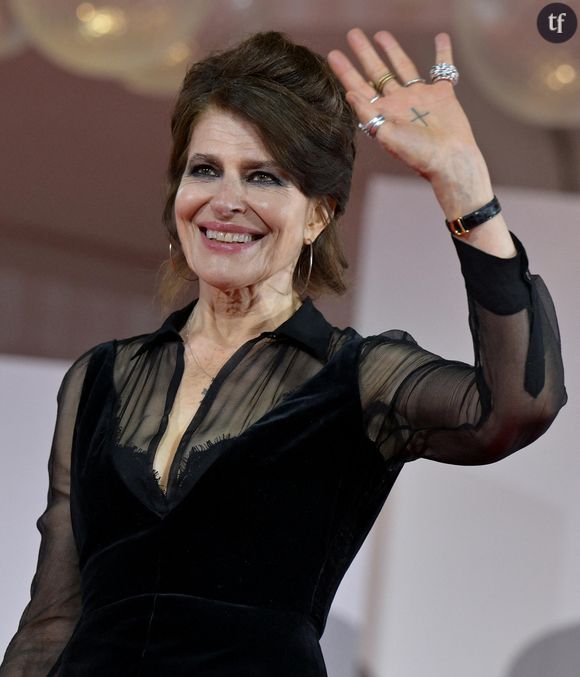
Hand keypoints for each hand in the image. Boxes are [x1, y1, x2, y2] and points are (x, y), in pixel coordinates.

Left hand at [328, 29, 515, 257]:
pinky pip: (442, 68)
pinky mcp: (442, 94)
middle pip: (377, 72)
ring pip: (403, 66)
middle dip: (364, 53)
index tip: (333, 54)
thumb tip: (349, 94)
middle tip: (353, 33)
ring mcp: (419, 97)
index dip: (345, 71)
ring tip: (380, 34)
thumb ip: (368, 115)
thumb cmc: (418, 154)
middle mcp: (398, 103)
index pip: (359, 87)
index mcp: (383, 114)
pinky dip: (444, 52)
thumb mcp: (388, 136)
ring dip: (392, 50)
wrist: (451, 160)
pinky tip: (441, 36)